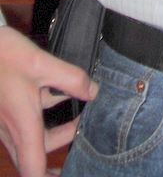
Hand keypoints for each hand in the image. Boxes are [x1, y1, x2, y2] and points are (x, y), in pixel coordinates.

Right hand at [0, 27, 97, 176]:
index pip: (33, 169)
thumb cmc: (2, 56)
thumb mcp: (42, 64)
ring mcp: (5, 120)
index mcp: (22, 126)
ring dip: (55, 136)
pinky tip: (63, 95)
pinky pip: (26, 122)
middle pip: (35, 157)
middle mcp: (12, 129)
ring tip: (80, 124)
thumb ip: (71, 79)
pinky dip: (45, 117)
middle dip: (55, 160)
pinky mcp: (5, 108)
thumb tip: (94, 92)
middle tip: (80, 151)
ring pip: (31, 139)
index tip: (66, 176)